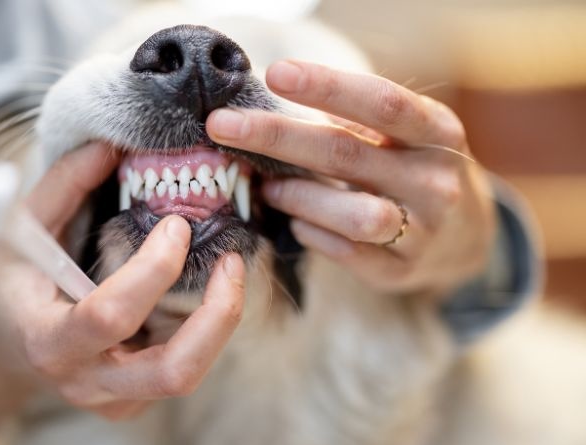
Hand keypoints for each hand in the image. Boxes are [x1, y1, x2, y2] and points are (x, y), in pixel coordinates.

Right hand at [0, 143, 244, 444]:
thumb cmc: (8, 283)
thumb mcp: (20, 229)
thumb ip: (63, 186)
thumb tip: (110, 146)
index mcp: (47, 340)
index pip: (109, 316)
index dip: (153, 269)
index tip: (176, 225)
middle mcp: (86, 381)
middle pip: (173, 372)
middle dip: (217, 316)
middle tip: (231, 262)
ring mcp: (114, 399)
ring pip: (189, 374)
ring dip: (220, 322)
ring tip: (228, 270)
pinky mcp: (134, 400)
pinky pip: (183, 368)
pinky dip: (205, 329)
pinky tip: (202, 290)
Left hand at [206, 61, 495, 296]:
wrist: (468, 237)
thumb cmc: (415, 169)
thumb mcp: (404, 136)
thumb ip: (354, 120)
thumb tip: (274, 101)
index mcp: (438, 132)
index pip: (381, 103)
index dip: (327, 86)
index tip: (275, 73)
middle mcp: (436, 180)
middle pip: (346, 154)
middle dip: (276, 137)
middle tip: (222, 126)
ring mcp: (423, 231)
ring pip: (351, 214)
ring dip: (296, 197)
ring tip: (267, 186)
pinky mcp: (401, 271)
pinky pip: (345, 253)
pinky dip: (311, 234)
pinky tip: (296, 222)